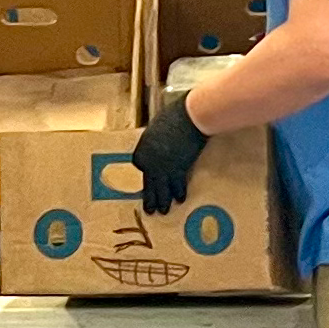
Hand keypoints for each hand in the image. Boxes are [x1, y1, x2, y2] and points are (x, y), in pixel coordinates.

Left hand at [132, 92, 209, 215]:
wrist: (189, 118)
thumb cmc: (174, 116)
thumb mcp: (157, 127)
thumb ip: (156, 139)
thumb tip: (159, 141)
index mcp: (142, 149)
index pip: (139, 165)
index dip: (145, 170)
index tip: (148, 174)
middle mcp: (150, 162)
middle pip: (148, 182)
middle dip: (150, 197)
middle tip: (150, 210)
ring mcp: (164, 168)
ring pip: (161, 189)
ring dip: (162, 201)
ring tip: (163, 211)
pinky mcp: (179, 169)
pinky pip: (177, 184)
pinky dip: (179, 192)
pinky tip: (180, 200)